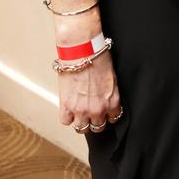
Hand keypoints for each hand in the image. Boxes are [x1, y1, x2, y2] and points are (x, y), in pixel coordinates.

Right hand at [47, 0, 121, 133]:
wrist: (82, 50)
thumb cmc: (98, 57)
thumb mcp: (112, 77)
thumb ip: (110, 92)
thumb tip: (105, 97)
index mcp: (112, 101)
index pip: (113, 118)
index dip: (108, 115)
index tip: (105, 112)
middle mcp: (98, 109)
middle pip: (97, 126)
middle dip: (95, 120)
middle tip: (91, 112)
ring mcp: (81, 109)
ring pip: (82, 128)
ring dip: (81, 121)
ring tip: (80, 113)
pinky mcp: (66, 106)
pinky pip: (65, 121)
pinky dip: (67, 117)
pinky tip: (69, 109)